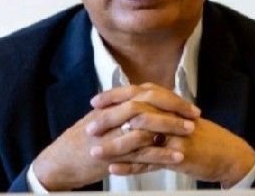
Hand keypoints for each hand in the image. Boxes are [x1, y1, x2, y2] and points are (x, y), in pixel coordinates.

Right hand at [30, 86, 196, 189]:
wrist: (60, 161)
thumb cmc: (80, 141)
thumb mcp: (100, 119)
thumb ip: (119, 110)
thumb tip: (140, 102)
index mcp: (112, 104)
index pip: (145, 92)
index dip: (167, 96)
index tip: (185, 103)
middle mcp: (113, 114)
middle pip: (148, 102)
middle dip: (173, 107)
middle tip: (193, 113)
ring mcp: (112, 133)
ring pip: (147, 125)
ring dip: (171, 128)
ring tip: (190, 131)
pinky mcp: (113, 155)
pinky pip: (140, 152)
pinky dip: (161, 154)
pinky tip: (176, 157)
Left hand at [90, 83, 254, 187]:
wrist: (226, 152)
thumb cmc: (197, 134)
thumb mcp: (176, 116)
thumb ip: (155, 110)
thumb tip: (129, 105)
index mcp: (166, 102)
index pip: (135, 93)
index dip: (113, 96)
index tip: (94, 101)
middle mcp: (169, 114)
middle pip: (133, 112)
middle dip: (108, 120)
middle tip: (89, 128)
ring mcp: (174, 134)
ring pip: (138, 138)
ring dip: (115, 145)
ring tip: (96, 151)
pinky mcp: (178, 154)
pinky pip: (150, 160)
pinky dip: (131, 165)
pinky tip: (114, 168)